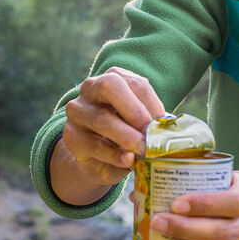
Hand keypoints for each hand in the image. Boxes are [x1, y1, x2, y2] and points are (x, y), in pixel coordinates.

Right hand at [62, 66, 165, 188]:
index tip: (164, 124)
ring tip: (143, 150)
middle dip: (134, 110)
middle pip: (110, 86)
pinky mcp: (71, 137)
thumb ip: (150, 122)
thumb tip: (167, 131)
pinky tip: (128, 161)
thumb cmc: (126, 131)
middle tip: (150, 133)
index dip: (152, 103)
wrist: (98, 157)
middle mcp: (91, 88)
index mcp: (114, 78)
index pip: (135, 83)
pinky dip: (114, 155)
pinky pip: (94, 145)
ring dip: (126, 136)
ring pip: (101, 119)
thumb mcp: (139, 123)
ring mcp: (78, 111)